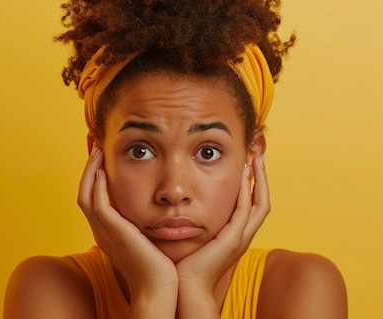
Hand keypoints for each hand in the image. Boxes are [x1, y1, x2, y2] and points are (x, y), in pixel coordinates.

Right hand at [77, 147, 177, 313]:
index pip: (94, 199)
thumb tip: (159, 207)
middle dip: (88, 168)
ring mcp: (105, 232)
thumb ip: (147, 224)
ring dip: (90, 171)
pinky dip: (97, 185)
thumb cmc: (160, 270)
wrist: (160, 291)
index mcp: (108, 233)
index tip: (102, 158)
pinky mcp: (114, 232)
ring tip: (98, 150)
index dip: (94, 177)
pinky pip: (98, 203)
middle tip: (94, 146)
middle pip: (84, 192)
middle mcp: (102, 231)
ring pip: (86, 195)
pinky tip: (105, 169)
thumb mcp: (149, 241)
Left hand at [176, 155, 269, 295]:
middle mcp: (242, 235)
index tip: (249, 160)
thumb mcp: (193, 235)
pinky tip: (243, 175)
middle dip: (262, 175)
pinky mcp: (233, 240)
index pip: (251, 202)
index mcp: (234, 234)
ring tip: (256, 157)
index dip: (253, 181)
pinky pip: (244, 211)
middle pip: (262, 199)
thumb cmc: (183, 263)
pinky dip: (246, 192)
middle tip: (259, 152)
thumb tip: (180, 199)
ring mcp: (240, 238)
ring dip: (259, 178)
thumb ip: (193, 219)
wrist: (185, 288)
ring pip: (259, 202)